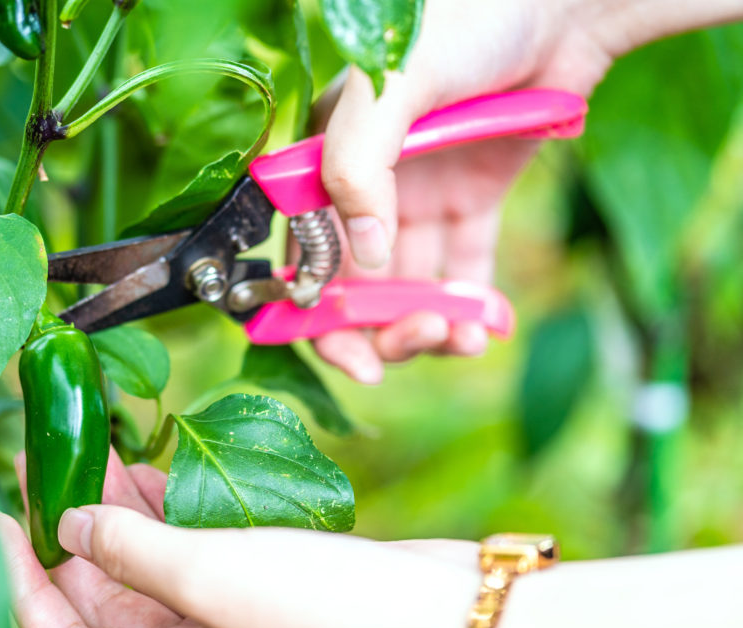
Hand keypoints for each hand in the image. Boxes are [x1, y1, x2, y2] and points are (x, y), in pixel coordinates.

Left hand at [0, 451, 480, 627]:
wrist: (456, 626)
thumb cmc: (336, 622)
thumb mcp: (217, 582)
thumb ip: (132, 554)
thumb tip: (71, 528)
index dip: (18, 578)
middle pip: (100, 597)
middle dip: (69, 528)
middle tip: (45, 457)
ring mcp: (228, 626)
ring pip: (148, 566)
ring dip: (119, 510)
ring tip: (93, 445)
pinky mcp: (264, 589)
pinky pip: (198, 549)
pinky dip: (174, 510)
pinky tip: (155, 465)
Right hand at [312, 0, 616, 382]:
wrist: (559, 3)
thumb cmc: (464, 21)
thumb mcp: (392, 83)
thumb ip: (359, 166)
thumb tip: (362, 255)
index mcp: (327, 160)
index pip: (306, 253)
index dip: (319, 314)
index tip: (357, 355)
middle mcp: (367, 185)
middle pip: (356, 283)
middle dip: (380, 328)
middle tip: (417, 343)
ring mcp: (419, 194)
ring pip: (409, 285)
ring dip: (428, 324)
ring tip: (463, 337)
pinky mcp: (472, 198)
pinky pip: (462, 265)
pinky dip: (470, 304)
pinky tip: (485, 325)